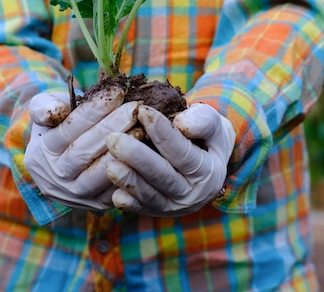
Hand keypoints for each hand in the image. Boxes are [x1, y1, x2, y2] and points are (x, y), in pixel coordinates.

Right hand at [24, 87, 139, 210]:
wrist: (62, 158)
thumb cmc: (59, 124)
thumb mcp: (44, 110)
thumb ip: (44, 106)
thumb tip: (58, 111)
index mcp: (41, 153)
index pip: (67, 130)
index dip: (92, 111)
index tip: (116, 92)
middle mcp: (56, 178)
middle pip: (84, 152)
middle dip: (112, 127)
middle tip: (134, 109)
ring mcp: (76, 195)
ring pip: (100, 175)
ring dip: (123, 152)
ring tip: (142, 129)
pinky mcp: (97, 204)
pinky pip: (116, 190)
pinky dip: (131, 172)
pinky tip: (147, 152)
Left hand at [105, 103, 235, 215]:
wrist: (204, 163)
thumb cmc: (204, 136)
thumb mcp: (213, 124)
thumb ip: (204, 121)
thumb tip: (182, 124)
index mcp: (208, 171)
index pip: (183, 152)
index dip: (163, 132)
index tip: (143, 111)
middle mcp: (192, 193)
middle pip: (163, 176)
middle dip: (138, 158)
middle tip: (115, 139)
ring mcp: (173, 206)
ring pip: (149, 195)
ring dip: (129, 180)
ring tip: (110, 165)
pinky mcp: (156, 211)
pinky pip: (140, 208)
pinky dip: (127, 202)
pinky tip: (114, 192)